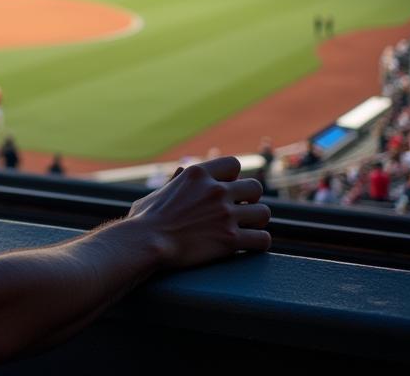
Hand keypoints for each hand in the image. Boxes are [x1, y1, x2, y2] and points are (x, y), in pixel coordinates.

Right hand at [126, 155, 270, 269]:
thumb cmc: (146, 219)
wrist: (146, 242)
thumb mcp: (158, 193)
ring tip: (248, 229)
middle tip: (241, 211)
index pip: (233, 164)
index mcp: (197, 174)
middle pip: (254, 187)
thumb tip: (180, 172)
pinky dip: (259, 243)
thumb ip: (174, 183)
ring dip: (257, 221)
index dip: (233, 178)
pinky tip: (250, 245)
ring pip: (264, 213)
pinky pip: (262, 239)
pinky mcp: (230, 239)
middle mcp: (215, 190)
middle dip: (250, 199)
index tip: (228, 190)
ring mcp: (225, 214)